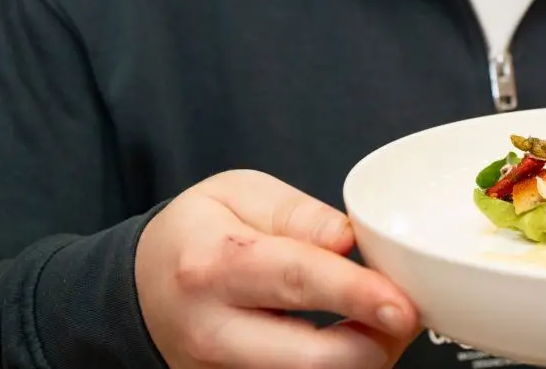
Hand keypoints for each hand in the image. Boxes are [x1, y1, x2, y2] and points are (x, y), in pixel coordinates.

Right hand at [135, 169, 420, 367]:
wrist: (142, 287)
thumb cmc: (198, 234)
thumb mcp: (239, 193)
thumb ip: (299, 214)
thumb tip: (349, 240)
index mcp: (213, 266)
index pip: (296, 281)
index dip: (357, 294)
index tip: (402, 303)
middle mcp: (214, 332)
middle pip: (310, 360)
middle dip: (374, 343)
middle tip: (403, 310)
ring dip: (363, 359)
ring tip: (377, 322)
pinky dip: (338, 368)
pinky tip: (350, 341)